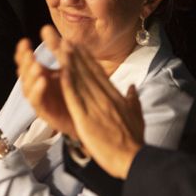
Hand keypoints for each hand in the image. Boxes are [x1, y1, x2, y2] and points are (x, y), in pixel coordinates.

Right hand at [15, 37, 76, 138]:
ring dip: (31, 75)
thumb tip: (51, 30)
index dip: (23, 52)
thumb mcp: (68, 68)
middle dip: (25, 62)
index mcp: (41, 75)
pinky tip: (43, 81)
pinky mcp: (45, 112)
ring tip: (36, 65)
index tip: (25, 41)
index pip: (26, 61)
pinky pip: (37, 101)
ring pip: (28, 87)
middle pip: (24, 72)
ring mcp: (40, 100)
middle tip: (28, 52)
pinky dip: (38, 91)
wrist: (88, 118)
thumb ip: (59, 52)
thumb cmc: (77, 92)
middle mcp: (37, 87)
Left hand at [48, 25, 143, 177]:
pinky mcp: (87, 118)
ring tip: (58, 46)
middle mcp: (105, 97)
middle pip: (87, 71)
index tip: (75, 44)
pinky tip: (60, 72)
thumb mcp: (137, 115)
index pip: (98, 72)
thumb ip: (132, 99)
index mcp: (114, 96)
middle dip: (73, 52)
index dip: (85, 57)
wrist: (135, 158)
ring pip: (80, 80)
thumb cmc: (134, 140)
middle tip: (61, 37)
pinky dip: (68, 84)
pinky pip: (75, 98)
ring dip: (69, 62)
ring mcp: (96, 106)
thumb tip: (132, 86)